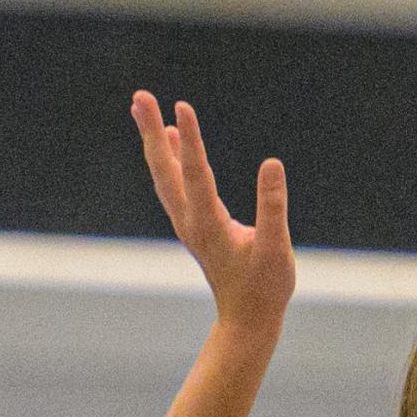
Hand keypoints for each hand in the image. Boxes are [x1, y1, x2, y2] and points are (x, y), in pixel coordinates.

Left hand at [133, 91, 293, 332]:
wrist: (247, 319)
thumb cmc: (265, 287)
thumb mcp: (276, 249)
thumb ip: (273, 206)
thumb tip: (272, 164)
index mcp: (208, 225)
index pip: (196, 173)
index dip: (190, 139)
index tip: (181, 106)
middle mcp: (190, 220)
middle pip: (165, 168)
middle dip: (151, 131)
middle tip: (139, 97)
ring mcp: (188, 222)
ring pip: (164, 174)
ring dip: (154, 140)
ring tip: (143, 108)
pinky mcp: (194, 223)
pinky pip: (173, 182)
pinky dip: (169, 156)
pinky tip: (172, 138)